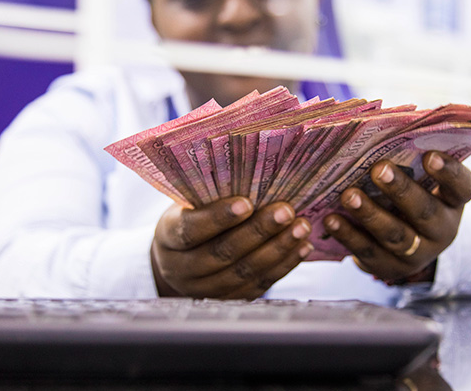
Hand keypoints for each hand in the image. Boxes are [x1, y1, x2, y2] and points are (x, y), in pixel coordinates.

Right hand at [151, 197, 313, 298]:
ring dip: (278, 249)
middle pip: (222, 253)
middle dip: (258, 231)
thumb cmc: (190, 216)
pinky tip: (302, 247)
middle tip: (286, 211)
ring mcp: (204, 289)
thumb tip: (251, 170)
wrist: (180, 258)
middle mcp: (181, 269)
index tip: (246, 203)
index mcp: (168, 237)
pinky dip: (284, 265)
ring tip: (301, 227)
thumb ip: (209, 194)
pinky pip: (259, 285)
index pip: (191, 230)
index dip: (218, 218)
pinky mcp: (229, 300)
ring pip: (244, 272)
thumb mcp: (188, 203)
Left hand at [322, 152, 470, 284]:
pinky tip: (330, 219)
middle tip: (378, 169)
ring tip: (348, 195)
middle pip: (425, 212)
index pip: (462, 187)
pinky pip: (369, 253)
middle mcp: (442, 230)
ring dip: (370, 214)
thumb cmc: (409, 192)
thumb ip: (409, 156)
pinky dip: (348, 235)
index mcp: (453, 201)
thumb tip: (378, 124)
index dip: (448, 172)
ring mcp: (418, 254)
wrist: (407, 244)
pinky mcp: (390, 268)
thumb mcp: (419, 178)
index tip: (429, 155)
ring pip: (396, 235)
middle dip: (401, 190)